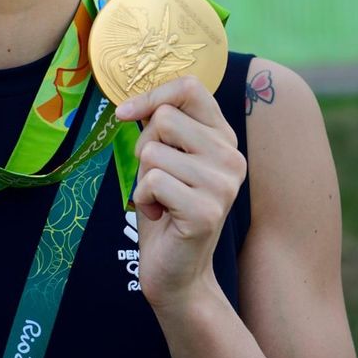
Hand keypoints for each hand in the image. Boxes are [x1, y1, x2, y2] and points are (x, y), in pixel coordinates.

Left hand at [115, 76, 246, 312]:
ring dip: (143, 177)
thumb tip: (130, 103)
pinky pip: (152, 181)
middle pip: (164, 119)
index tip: (125, 113)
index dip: (152, 95)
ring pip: (153, 151)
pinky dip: (143, 199)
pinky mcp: (206, 210)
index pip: (190, 87)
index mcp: (223, 136)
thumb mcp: (167, 156)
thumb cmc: (166, 206)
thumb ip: (162, 126)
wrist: (177, 270)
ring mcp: (223, 184)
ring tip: (161, 199)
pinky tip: (160, 216)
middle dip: (145, 146)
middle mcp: (231, 156)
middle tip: (158, 176)